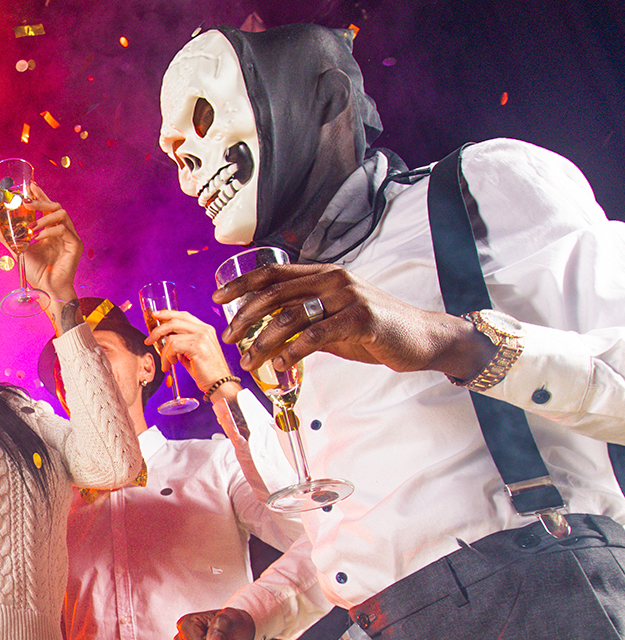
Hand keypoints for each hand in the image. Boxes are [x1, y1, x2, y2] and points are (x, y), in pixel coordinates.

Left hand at [15, 184, 83, 302]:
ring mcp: (70, 236)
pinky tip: (39, 237)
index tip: (30, 185)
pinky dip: (49, 231)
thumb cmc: (35, 271)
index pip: (47, 207)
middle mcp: (62, 230)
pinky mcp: (75, 244)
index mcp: (50, 229)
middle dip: (41, 201)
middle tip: (27, 202)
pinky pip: (64, 229)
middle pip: (55, 205)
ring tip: (31, 227)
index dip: (40, 195)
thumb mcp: (17, 250)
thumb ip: (6, 236)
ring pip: (62, 213)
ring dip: (44, 217)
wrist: (46, 288)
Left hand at [144, 309, 234, 391]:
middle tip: (149, 340)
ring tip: (167, 363)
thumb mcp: (192, 353)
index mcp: (205, 329)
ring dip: (164, 352)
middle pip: (174, 321)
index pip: (183, 315)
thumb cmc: (206, 372)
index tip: (155, 316)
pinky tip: (173, 364)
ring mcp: (202, 337)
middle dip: (157, 330)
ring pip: (171, 336)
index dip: (167, 314)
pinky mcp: (198, 346)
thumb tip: (163, 339)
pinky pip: (174, 346)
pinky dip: (168, 356)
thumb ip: (181, 343)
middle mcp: (204, 330)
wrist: (219, 384)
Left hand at [213, 263, 495, 379]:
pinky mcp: (360, 319)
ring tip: (250, 361)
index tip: (217, 299)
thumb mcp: (333, 320)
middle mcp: (333, 279)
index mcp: (323, 275)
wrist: (422, 339)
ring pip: (291, 316)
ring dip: (264, 341)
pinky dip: (293, 352)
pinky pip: (316, 335)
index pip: (273, 273)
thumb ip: (303, 322)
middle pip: (275, 293)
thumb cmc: (375, 330)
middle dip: (244, 317)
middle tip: (229, 338)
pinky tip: (281, 366)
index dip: (241, 284)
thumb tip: (267, 336)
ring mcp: (347, 297)